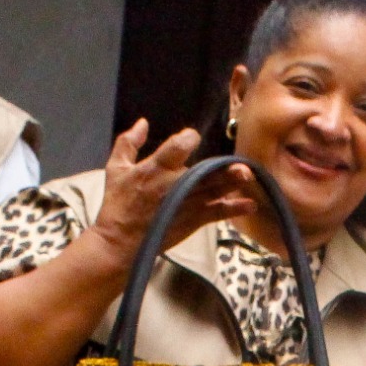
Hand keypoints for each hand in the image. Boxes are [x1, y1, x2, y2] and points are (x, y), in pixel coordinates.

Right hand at [88, 120, 257, 267]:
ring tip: (248, 176)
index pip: (177, 148)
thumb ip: (128, 143)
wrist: (120, 243)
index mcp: (155, 169)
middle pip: (203, 173)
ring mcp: (186, 204)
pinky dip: (234, 209)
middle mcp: (173, 185)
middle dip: (222, 169)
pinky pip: (217, 213)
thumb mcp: (115, 169)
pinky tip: (250, 205)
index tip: (192, 138)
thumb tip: (143, 122)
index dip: (187, 139)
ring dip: (232, 183)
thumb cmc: (118, 205)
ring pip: (214, 190)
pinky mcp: (192, 220)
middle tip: (242, 166)